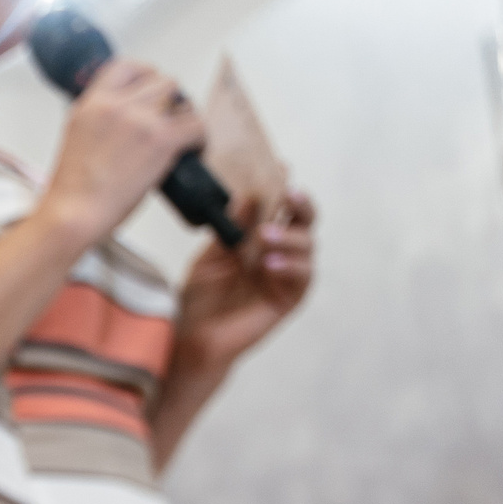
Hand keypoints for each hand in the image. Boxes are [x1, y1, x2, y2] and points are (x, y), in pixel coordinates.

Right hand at [38, 60, 206, 246]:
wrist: (72, 216)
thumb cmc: (71, 192)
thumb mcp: (76, 139)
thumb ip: (99, 120)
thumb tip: (125, 121)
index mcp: (91, 104)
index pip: (126, 66)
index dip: (145, 74)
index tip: (150, 87)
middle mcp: (116, 105)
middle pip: (161, 80)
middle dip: (169, 99)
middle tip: (169, 120)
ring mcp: (140, 120)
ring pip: (182, 99)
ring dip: (185, 116)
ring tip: (182, 136)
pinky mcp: (161, 140)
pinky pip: (197, 124)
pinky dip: (200, 139)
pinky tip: (193, 151)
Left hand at [174, 190, 314, 372]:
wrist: (194, 337)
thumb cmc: (200, 297)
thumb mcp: (211, 256)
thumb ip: (231, 228)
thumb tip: (247, 194)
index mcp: (261, 238)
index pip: (280, 207)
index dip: (284, 186)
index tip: (281, 166)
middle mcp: (280, 252)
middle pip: (305, 220)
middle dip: (300, 204)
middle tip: (288, 192)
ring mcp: (288, 274)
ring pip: (308, 245)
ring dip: (290, 237)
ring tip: (266, 235)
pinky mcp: (291, 298)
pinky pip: (303, 276)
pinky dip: (290, 266)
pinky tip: (269, 263)